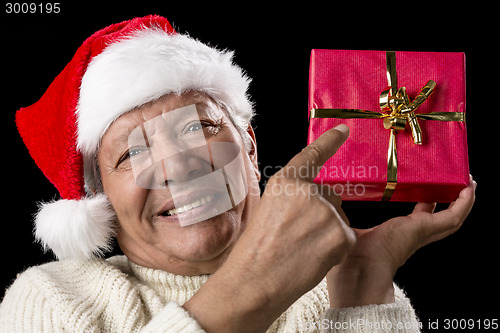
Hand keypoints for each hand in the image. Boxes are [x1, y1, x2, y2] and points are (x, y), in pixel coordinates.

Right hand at [184, 125, 355, 332]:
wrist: (256, 280)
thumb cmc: (256, 250)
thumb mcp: (268, 209)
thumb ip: (293, 197)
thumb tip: (316, 198)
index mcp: (285, 182)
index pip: (312, 155)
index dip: (329, 141)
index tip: (344, 128)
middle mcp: (308, 192)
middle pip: (330, 195)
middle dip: (321, 213)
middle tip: (297, 235)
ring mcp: (326, 212)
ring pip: (338, 217)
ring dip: (327, 231)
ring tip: (301, 249)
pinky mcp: (341, 234)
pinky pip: (345, 237)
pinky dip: (334, 248)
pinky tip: (314, 258)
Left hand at [328, 175, 476, 307]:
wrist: (357, 275)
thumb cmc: (348, 260)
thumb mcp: (346, 230)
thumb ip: (341, 218)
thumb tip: (329, 203)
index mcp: (396, 236)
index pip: (416, 219)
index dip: (425, 206)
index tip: (427, 192)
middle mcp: (412, 236)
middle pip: (437, 219)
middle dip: (448, 201)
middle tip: (454, 183)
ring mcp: (420, 233)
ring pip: (450, 219)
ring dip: (461, 201)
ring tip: (466, 181)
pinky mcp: (424, 229)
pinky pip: (452, 217)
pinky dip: (463, 204)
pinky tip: (468, 188)